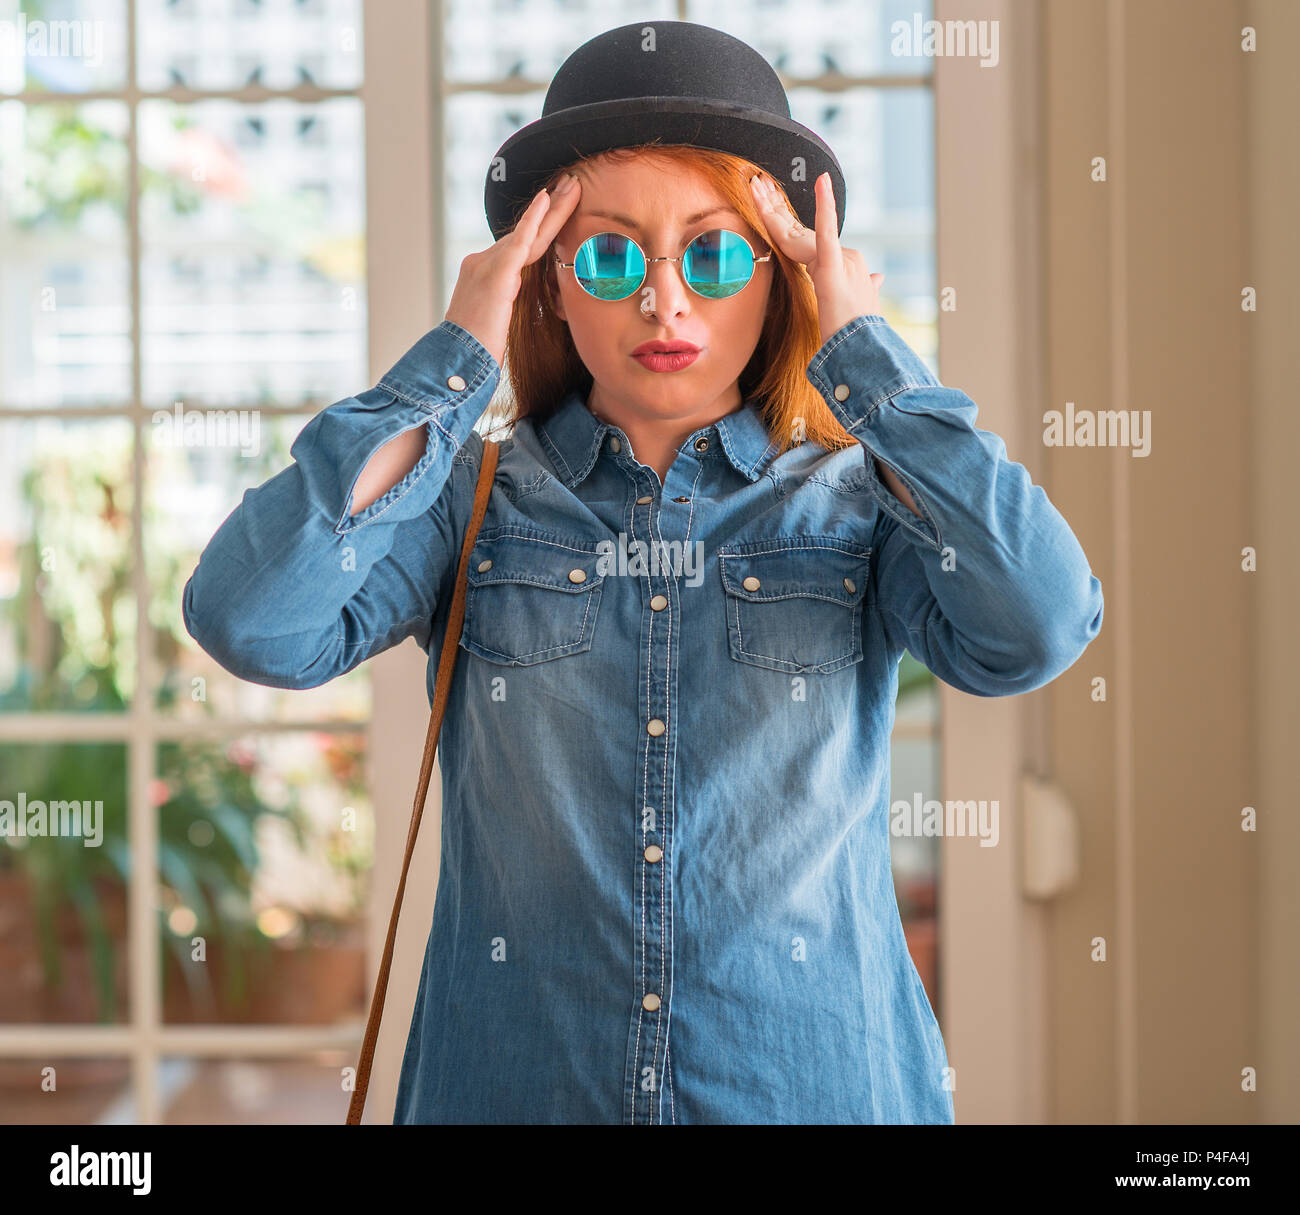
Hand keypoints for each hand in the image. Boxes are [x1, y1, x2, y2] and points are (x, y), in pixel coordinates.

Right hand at [443, 174, 582, 367]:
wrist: (454, 362)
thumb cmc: (474, 354)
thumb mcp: (493, 326)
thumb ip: (503, 308)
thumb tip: (511, 308)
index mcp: (483, 275)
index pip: (517, 247)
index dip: (538, 228)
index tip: (556, 209)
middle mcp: (481, 263)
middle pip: (524, 233)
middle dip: (551, 209)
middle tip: (571, 184)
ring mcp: (486, 265)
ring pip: (527, 232)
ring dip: (553, 208)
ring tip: (573, 186)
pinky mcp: (495, 274)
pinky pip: (520, 241)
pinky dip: (534, 219)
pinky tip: (547, 198)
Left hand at [749, 170, 883, 346]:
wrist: (862, 352)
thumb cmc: (857, 333)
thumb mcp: (861, 303)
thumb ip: (868, 286)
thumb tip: (877, 278)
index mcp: (843, 263)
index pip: (808, 235)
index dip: (786, 217)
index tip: (770, 198)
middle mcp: (845, 256)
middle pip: (800, 227)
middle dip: (773, 205)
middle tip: (753, 182)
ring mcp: (842, 260)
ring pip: (800, 230)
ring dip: (773, 206)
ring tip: (756, 184)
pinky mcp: (836, 267)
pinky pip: (827, 234)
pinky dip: (825, 208)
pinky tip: (821, 181)